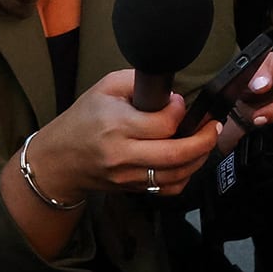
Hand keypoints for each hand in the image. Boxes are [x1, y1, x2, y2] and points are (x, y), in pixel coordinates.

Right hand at [27, 69, 222, 199]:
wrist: (58, 160)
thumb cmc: (83, 120)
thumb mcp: (106, 88)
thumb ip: (138, 82)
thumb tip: (170, 91)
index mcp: (116, 125)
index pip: (163, 123)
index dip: (179, 110)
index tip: (178, 103)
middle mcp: (123, 154)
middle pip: (176, 154)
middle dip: (204, 139)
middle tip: (214, 126)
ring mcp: (128, 176)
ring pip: (176, 175)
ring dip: (200, 158)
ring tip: (207, 141)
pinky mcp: (132, 189)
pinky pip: (167, 189)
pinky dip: (185, 177)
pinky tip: (189, 162)